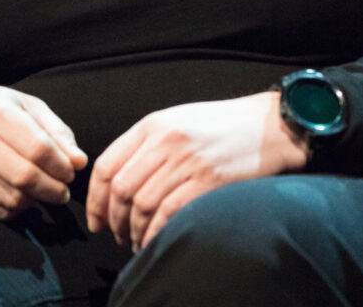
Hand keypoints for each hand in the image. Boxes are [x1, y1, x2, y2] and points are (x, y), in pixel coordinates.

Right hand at [0, 85, 87, 219]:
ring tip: (46, 192)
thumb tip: (79, 162)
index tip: (72, 171)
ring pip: (12, 197)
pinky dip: (17, 209)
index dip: (61, 165)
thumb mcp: (24, 104)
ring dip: (37, 201)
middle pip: (25, 176)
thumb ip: (55, 131)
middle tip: (64, 190)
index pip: (38, 147)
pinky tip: (24, 197)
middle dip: (53, 188)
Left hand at [85, 91, 308, 250]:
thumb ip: (145, 145)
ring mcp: (187, 161)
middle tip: (117, 235)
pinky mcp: (208, 181)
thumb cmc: (220, 126)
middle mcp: (165, 140)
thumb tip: (115, 184)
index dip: (95, 199)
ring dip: (134, 231)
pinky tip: (156, 240)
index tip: (96, 219)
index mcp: (152, 124)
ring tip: (136, 240)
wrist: (267, 126)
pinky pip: (169, 215)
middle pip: (122, 189)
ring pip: (142, 205)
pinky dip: (156, 233)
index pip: (107, 165)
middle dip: (114, 220)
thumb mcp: (176, 121)